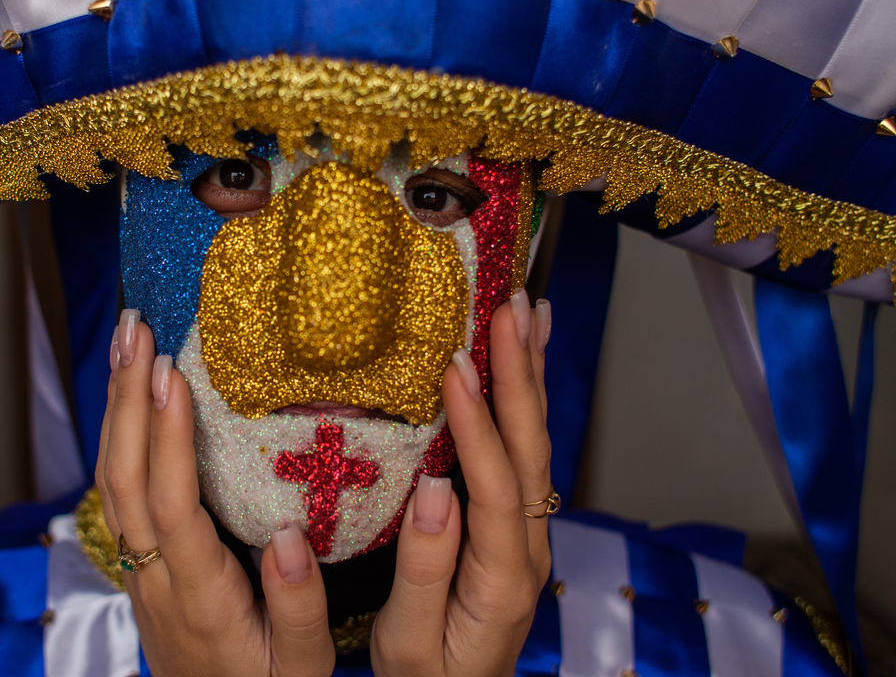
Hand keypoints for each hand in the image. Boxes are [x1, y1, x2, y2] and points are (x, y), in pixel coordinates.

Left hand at [94, 309, 336, 676]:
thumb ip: (299, 606)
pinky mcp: (137, 565)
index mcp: (199, 596)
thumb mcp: (302, 666)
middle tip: (136, 327)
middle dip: (125, 397)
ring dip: (115, 408)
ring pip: (111, 482)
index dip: (166, 438)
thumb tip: (288, 534)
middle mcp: (155, 578)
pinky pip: (116, 492)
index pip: (172, 505)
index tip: (170, 374)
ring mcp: (138, 571)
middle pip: (123, 480)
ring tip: (129, 343)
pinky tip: (131, 399)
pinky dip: (118, 435)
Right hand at [370, 288, 552, 676]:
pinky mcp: (516, 522)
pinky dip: (527, 397)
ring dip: (532, 373)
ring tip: (529, 311)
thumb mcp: (410, 643)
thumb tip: (435, 488)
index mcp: (503, 575)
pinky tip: (525, 362)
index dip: (477, 422)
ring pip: (537, 441)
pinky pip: (527, 449)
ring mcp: (528, 531)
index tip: (455, 364)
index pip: (495, 483)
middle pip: (532, 447)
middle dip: (521, 371)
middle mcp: (529, 545)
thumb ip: (425, 570)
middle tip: (510, 304)